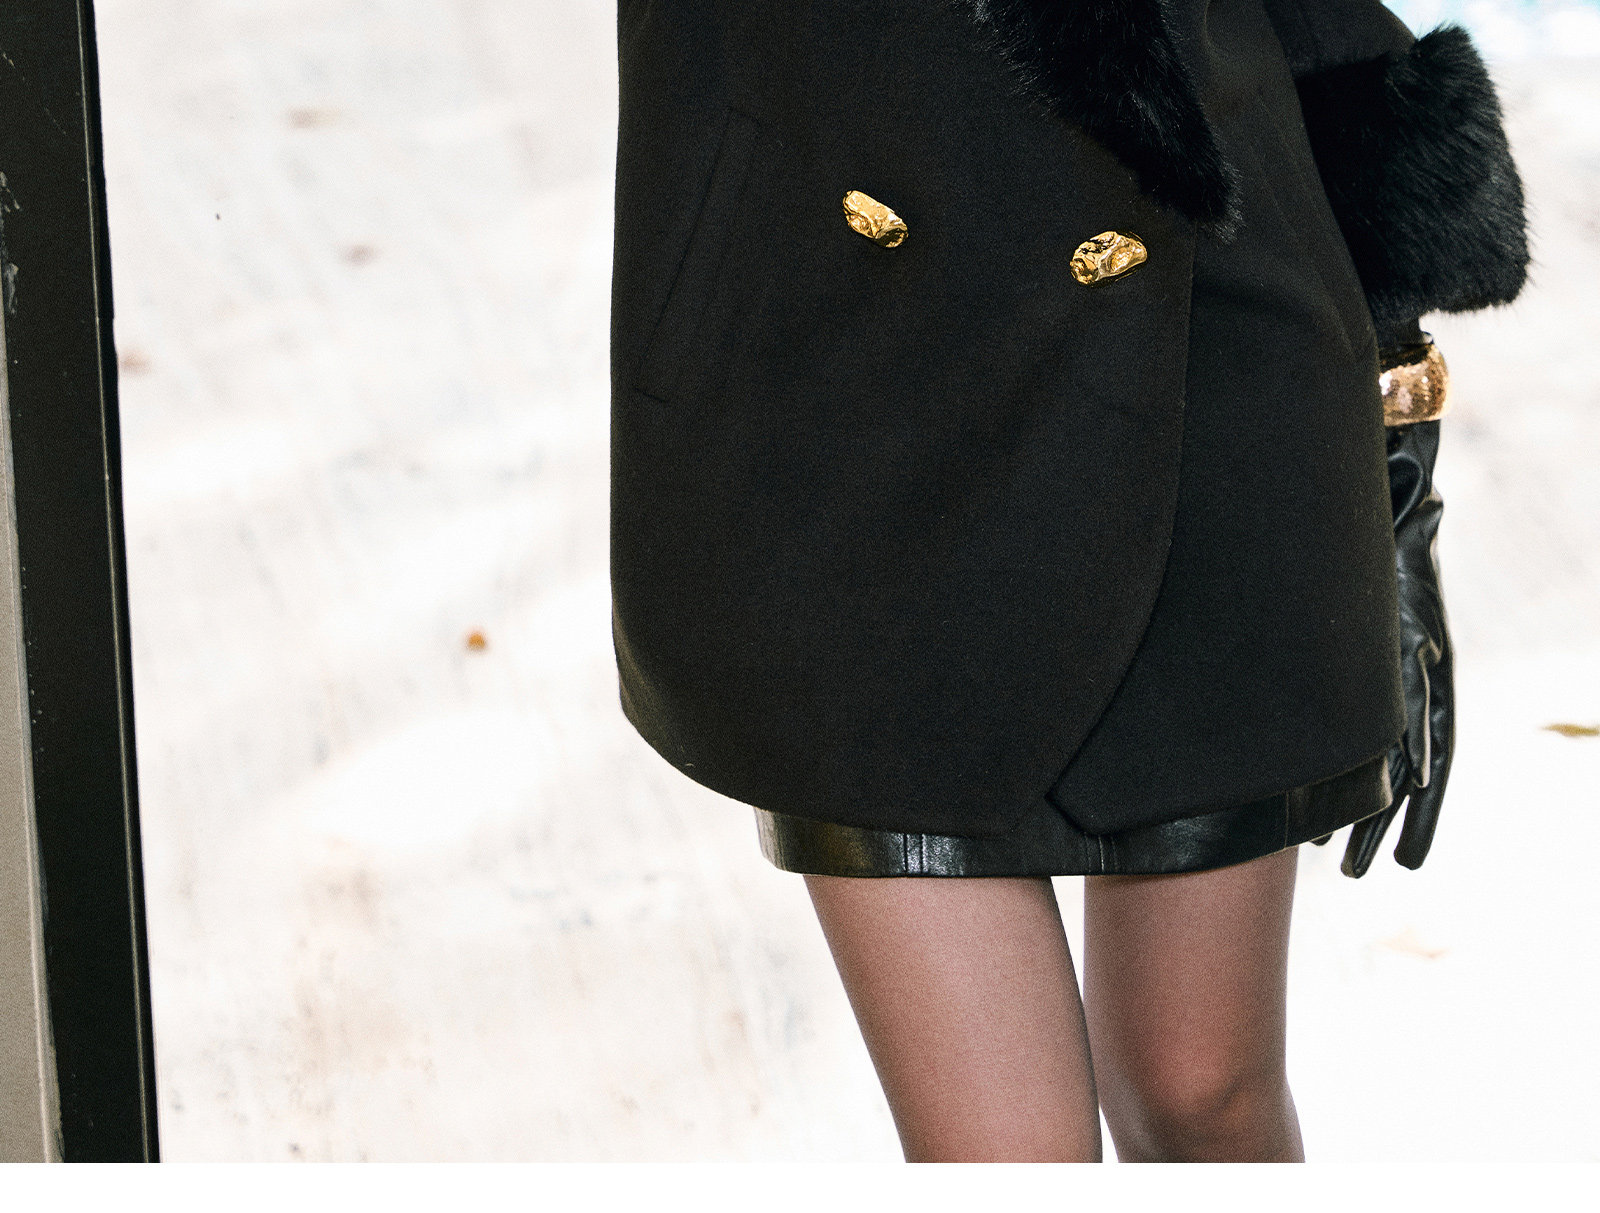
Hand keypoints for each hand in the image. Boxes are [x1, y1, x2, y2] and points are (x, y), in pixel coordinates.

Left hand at [1341, 419, 1454, 876]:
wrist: (1390, 513)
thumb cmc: (1382, 529)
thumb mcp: (1389, 539)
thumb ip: (1403, 537)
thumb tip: (1422, 503)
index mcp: (1422, 660)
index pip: (1425, 745)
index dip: (1417, 800)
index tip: (1410, 852)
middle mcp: (1413, 684)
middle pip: (1401, 774)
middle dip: (1381, 826)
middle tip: (1358, 877)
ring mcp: (1393, 689)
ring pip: (1381, 772)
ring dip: (1363, 820)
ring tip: (1343, 870)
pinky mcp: (1369, 685)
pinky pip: (1361, 748)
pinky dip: (1348, 786)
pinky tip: (1316, 824)